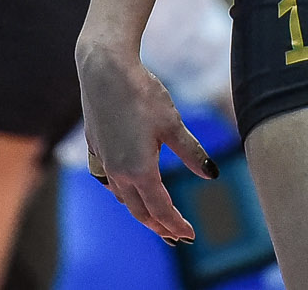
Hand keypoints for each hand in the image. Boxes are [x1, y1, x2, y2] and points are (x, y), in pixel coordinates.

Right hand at [77, 36, 217, 245]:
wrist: (104, 70)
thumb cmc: (142, 94)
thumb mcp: (173, 124)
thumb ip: (191, 152)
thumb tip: (212, 174)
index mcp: (140, 170)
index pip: (161, 209)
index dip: (176, 224)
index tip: (190, 235)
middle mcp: (118, 173)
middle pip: (140, 210)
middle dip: (159, 225)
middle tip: (176, 236)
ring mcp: (104, 161)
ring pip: (124, 197)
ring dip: (141, 211)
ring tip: (155, 217)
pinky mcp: (95, 148)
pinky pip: (111, 181)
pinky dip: (124, 192)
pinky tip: (128, 188)